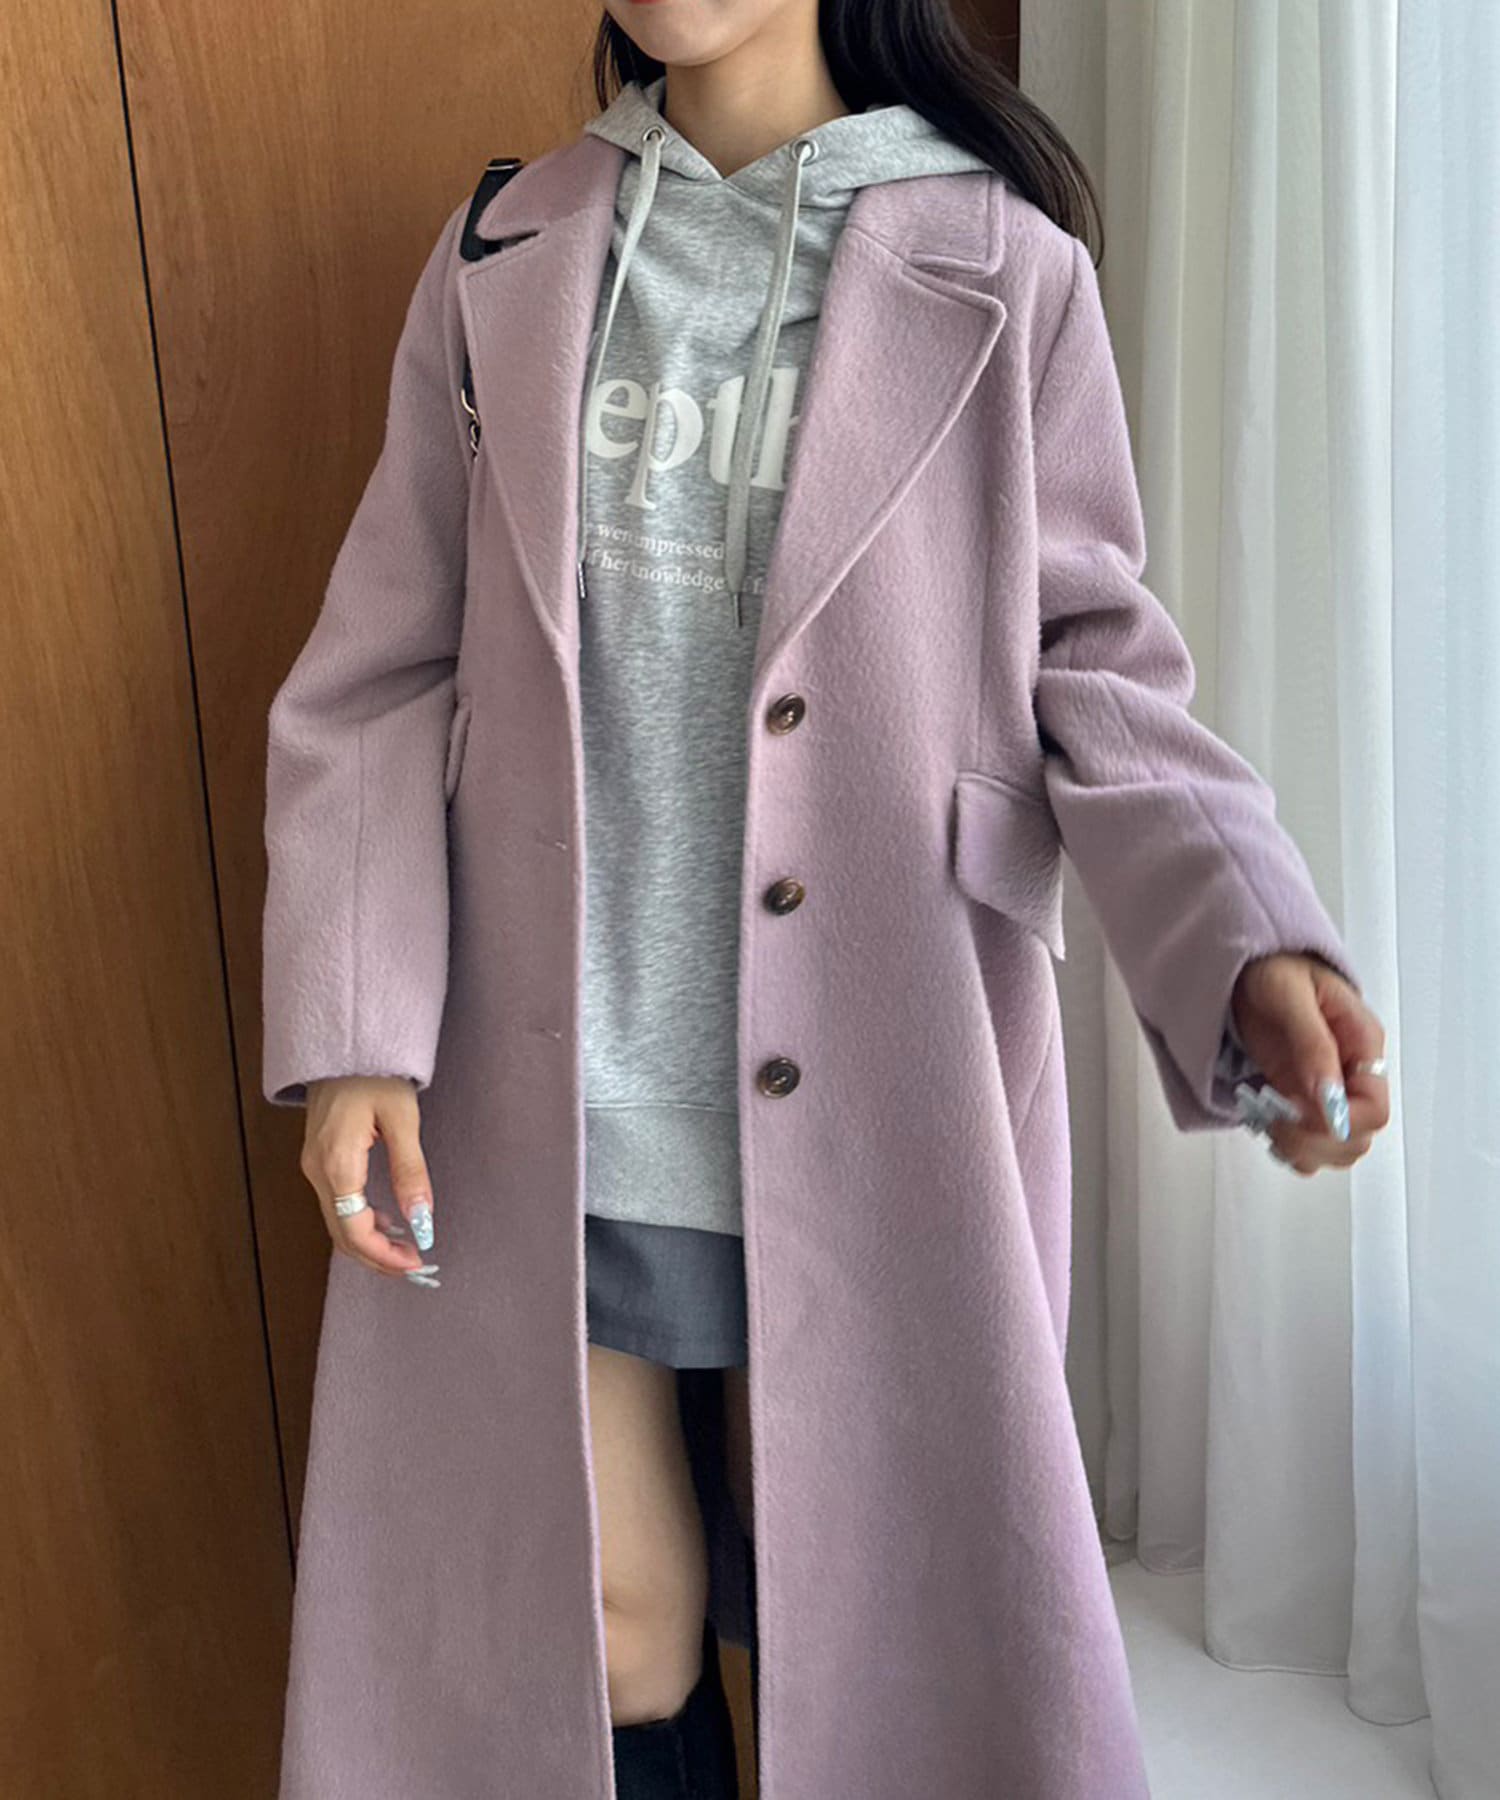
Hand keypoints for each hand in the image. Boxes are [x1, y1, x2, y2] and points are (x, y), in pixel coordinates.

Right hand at [301, 1076, 440, 1283]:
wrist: (345, 1043)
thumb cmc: (375, 1073)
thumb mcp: (403, 1119)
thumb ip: (411, 1172)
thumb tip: (422, 1220)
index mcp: (337, 1164)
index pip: (355, 1230)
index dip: (384, 1256)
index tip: (416, 1263)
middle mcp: (317, 1171)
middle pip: (342, 1234)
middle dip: (377, 1258)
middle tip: (414, 1265)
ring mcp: (314, 1166)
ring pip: (337, 1222)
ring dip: (369, 1243)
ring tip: (405, 1249)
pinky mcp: (319, 1159)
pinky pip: (336, 1204)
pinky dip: (359, 1222)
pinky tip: (387, 1222)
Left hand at [1230, 953, 1390, 1175]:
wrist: (1248, 965)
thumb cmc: (1272, 967)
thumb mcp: (1288, 994)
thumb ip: (1312, 1043)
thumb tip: (1327, 1096)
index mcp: (1361, 1045)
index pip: (1374, 1111)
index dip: (1338, 1124)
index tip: (1296, 1110)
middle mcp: (1351, 1075)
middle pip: (1357, 1140)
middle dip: (1314, 1141)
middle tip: (1274, 1117)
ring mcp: (1326, 1091)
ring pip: (1334, 1150)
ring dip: (1298, 1148)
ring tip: (1266, 1118)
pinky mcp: (1300, 1100)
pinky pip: (1307, 1144)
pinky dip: (1285, 1145)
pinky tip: (1264, 1121)